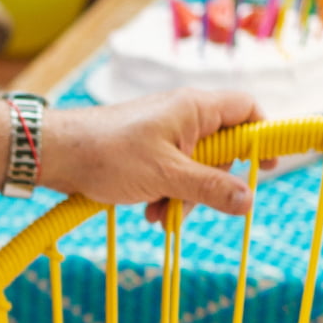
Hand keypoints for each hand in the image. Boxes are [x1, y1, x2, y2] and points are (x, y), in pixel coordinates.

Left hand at [35, 89, 259, 216]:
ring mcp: (162, 133)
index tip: (267, 164)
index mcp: (195, 108)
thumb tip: (248, 200)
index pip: (247, 109)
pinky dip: (165, 193)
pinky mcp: (145, 150)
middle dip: (212, 183)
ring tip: (161, 215)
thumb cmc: (108, 154)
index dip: (261, 134)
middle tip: (194, 204)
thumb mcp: (167, 176)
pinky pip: (171, 173)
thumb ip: (210, 188)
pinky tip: (149, 212)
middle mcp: (182, 116)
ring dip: (184, 195)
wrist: (55, 154)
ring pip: (195, 166)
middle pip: (222, 147)